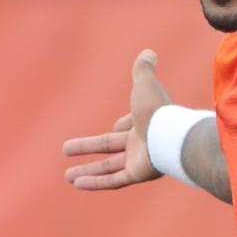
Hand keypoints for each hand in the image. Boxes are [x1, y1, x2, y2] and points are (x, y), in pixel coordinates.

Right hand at [62, 51, 169, 189]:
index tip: (115, 126)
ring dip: (87, 172)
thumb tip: (149, 52)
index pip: (127, 128)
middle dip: (87, 149)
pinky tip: (77, 184)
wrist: (170, 135)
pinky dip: (95, 183)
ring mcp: (139, 161)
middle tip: (66, 150)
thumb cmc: (157, 110)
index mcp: (144, 124)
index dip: (120, 126)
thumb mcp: (144, 84)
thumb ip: (142, 69)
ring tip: (67, 177)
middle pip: (109, 148)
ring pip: (108, 168)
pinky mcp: (137, 175)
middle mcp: (142, 144)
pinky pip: (113, 181)